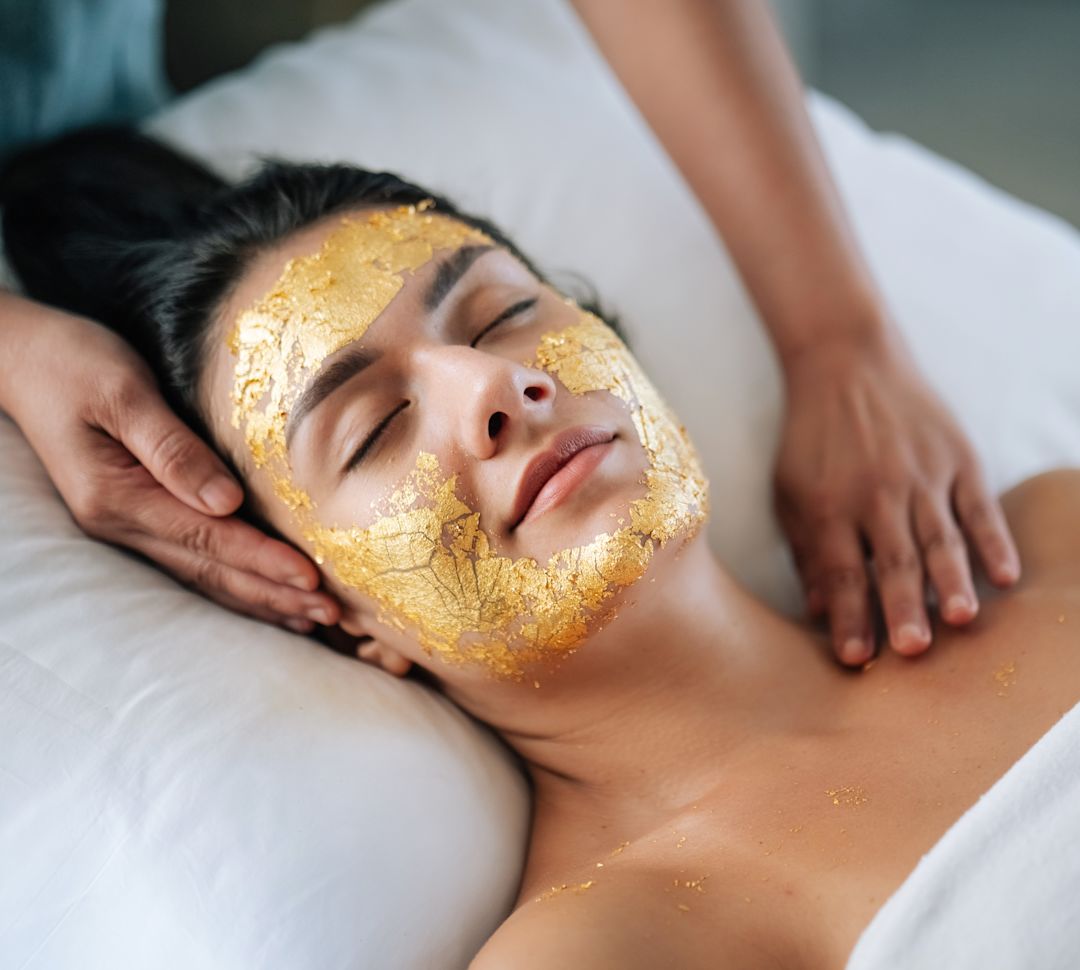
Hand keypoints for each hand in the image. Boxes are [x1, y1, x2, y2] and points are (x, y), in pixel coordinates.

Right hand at [0, 295, 339, 633]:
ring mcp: (126, 526)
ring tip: (313, 619)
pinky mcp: (137, 517)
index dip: (263, 561)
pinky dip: (235, 582)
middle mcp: (121, 524)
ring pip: (204, 576)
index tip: (311, 580)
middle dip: (274, 595)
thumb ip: (171, 448)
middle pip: (212, 571)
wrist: (19, 359)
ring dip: (260, 600)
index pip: (208, 539)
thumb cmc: (73, 362)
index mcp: (118, 497)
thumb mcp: (122, 392)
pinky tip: (268, 596)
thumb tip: (225, 500)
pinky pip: (194, 561)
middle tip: (332, 615)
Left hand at [773, 331, 1020, 665]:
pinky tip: (1003, 576)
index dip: (848, 617)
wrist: (845, 361)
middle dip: (900, 607)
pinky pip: (979, 505)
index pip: (841, 572)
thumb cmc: (811, 437)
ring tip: (959, 620)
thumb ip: (805, 550)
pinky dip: (993, 540)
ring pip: (939, 537)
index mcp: (829, 506)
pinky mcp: (956, 458)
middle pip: (891, 560)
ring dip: (948, 581)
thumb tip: (818, 610)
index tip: (854, 658)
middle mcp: (875, 494)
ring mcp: (920, 475)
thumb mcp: (790, 491)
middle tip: (911, 650)